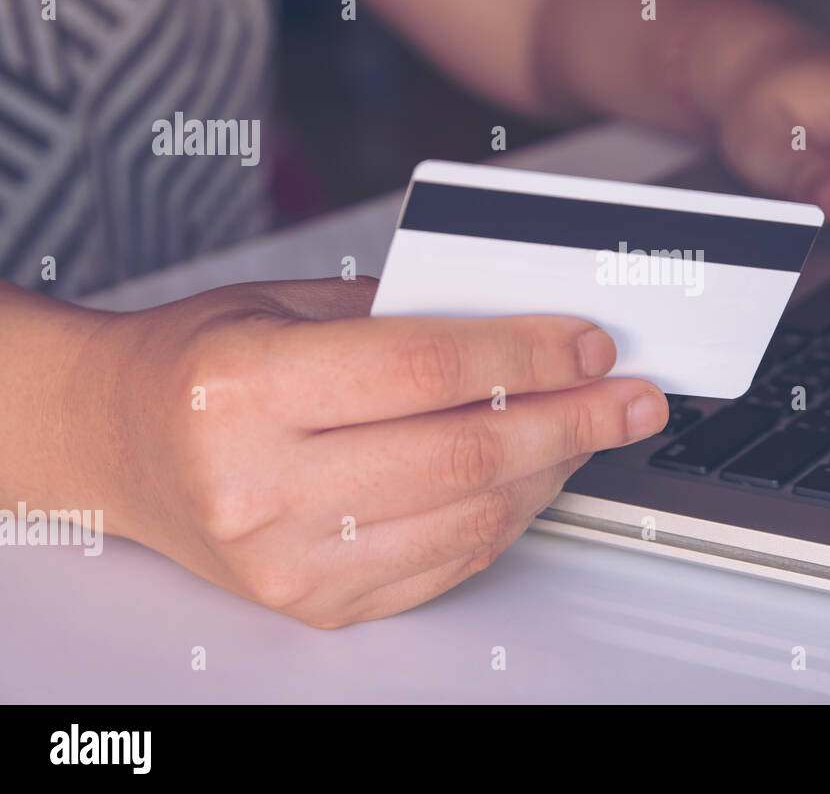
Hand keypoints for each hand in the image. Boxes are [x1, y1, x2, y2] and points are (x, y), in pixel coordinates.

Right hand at [70, 278, 666, 627]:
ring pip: (471, 517)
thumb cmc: (199, 364)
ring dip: (553, 471)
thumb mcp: (288, 304)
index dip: (529, 352)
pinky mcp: (315, 603)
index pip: (427, 368)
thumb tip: (533, 328)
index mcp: (243, 387)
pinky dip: (509, 517)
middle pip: (465, 453)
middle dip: (573, 419)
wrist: (120, 442)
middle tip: (631, 396)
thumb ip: (407, 315)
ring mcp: (286, 559)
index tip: (590, 343)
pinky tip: (535, 476)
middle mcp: (258, 484)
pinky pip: (449, 563)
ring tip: (592, 430)